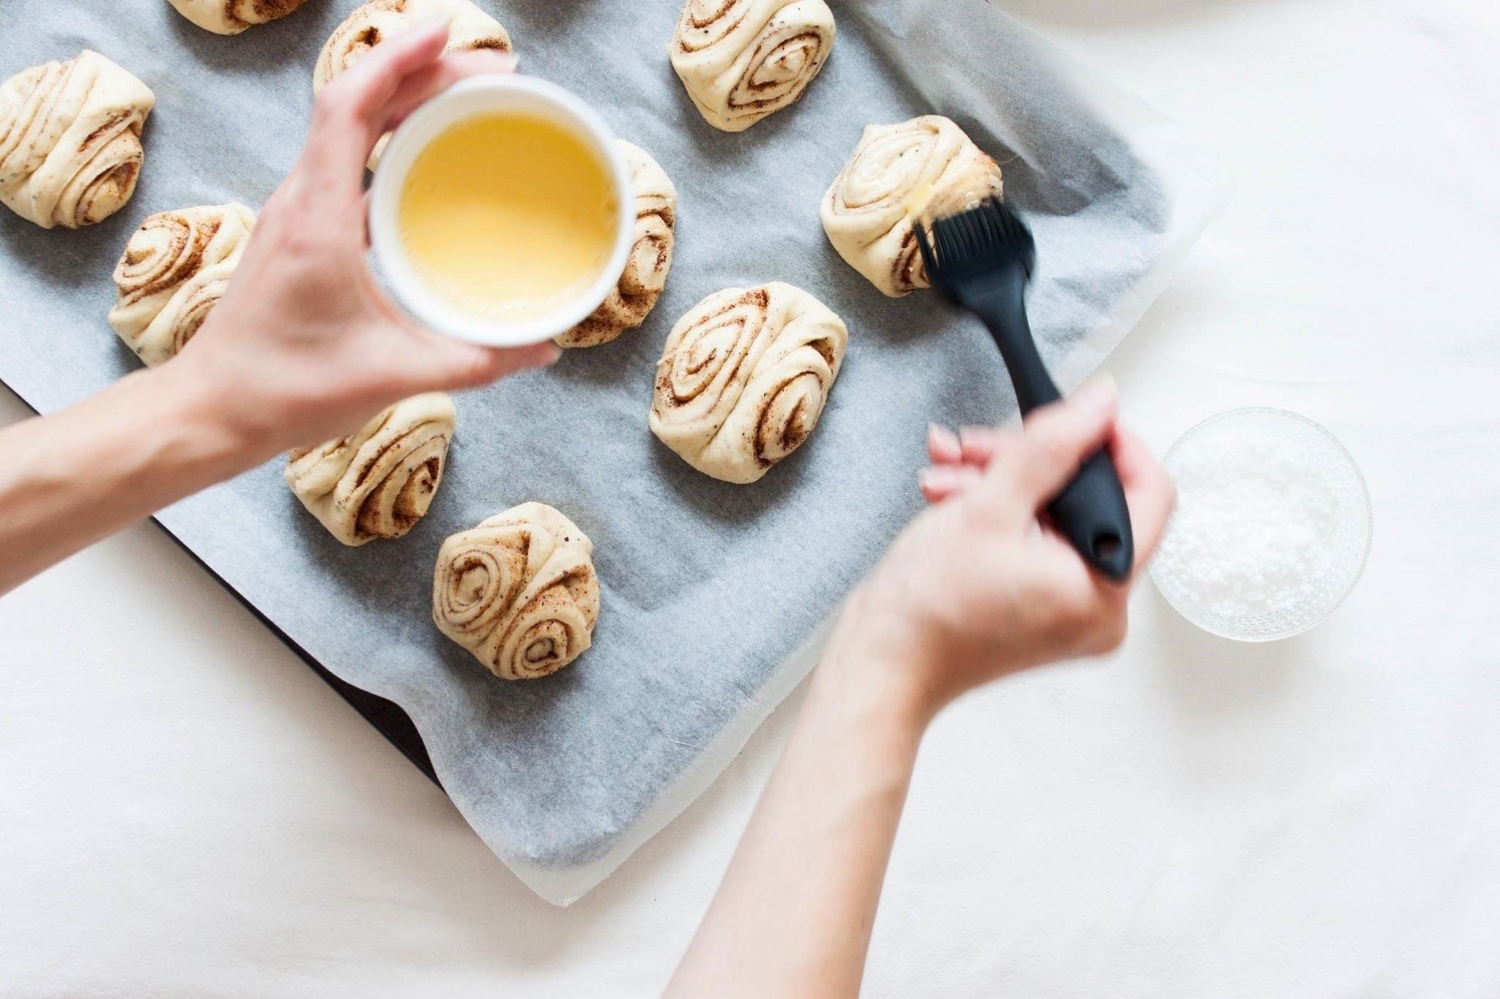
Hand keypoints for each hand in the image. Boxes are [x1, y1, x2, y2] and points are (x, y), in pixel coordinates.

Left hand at [166, 19, 557, 454]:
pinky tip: (428, 159)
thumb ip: (475, 361)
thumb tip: (543, 347)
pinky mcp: (301, 233)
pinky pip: (347, 163)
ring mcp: (297, 213)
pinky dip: (390, 142)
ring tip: (466, 95)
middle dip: (423, 72)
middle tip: (492, 70)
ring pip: (349, 129)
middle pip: (357, 104)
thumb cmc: (287, 389)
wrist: (215, 410)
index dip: (397, 59)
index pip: (350, 108)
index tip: (445, 33)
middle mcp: (302, 201)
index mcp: (319, 217)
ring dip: (405, 101)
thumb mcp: (394, 375)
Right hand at [834, 378, 1176, 716]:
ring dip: (1000, 482)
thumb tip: (1099, 403)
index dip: (1111, 442)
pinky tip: (950, 497)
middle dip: (1029, 461)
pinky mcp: (1040, 613)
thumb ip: (1050, 447)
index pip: (1150, 492)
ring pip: (1055, 518)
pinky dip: (997, 515)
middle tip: (980, 445)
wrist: (880, 666)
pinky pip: (1035, 544)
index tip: (1072, 416)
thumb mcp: (988, 506)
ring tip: (948, 471)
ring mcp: (1069, 615)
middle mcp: (1099, 610)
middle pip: (1091, 502)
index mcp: (1103, 589)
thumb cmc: (926, 609)